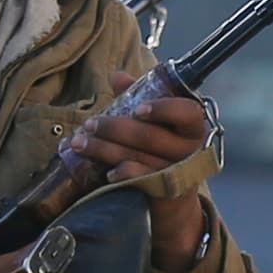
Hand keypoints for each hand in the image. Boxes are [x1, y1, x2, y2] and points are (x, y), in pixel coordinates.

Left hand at [75, 77, 215, 272]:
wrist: (172, 196)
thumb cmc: (161, 149)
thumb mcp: (155, 122)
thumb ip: (139, 97)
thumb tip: (118, 77)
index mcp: (192, 127)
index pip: (187, 112)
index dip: (163, 109)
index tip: (137, 109)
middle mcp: (190, 149)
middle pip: (150, 137)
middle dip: (114, 129)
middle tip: (90, 124)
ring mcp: (177, 172)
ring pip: (137, 157)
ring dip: (104, 150)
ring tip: (80, 143)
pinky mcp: (164, 191)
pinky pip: (141, 180)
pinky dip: (122, 173)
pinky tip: (106, 172)